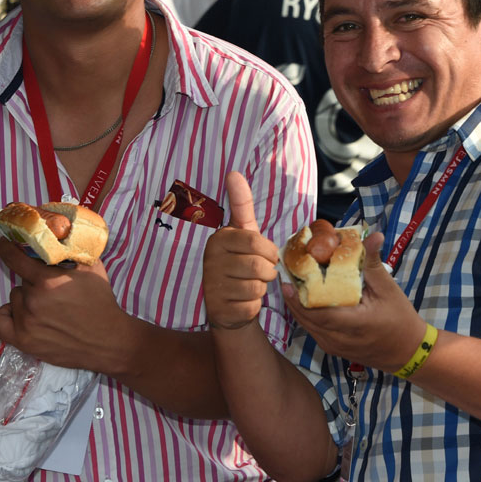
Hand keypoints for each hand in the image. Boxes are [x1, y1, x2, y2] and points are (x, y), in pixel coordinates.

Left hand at [0, 237, 131, 371]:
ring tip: (45, 307)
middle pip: (22, 281)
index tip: (4, 243)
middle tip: (52, 289)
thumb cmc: (101, 304)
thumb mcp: (92, 269)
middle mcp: (33, 301)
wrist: (107, 341)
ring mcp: (26, 323)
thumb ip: (73, 251)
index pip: (15, 258)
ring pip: (15, 299)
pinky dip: (6, 315)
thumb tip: (60, 232)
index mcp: (48, 281)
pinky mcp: (23, 341)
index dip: (7, 248)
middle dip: (35, 281)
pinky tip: (19, 314)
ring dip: (26, 299)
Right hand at [202, 172, 279, 330]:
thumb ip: (240, 203)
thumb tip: (233, 172)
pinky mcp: (219, 309)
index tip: (265, 255)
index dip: (269, 252)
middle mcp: (211, 262)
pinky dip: (254, 304)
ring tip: (249, 284)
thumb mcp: (242, 231)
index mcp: (219, 240)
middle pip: (260, 266)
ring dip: (260, 288)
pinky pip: (251, 306)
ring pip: (257, 287)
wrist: (228, 301)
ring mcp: (213, 286)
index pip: (257, 243)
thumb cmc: (240, 261)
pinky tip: (243, 299)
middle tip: (259, 271)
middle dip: (267, 272)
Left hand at [283, 232, 427, 372]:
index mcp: (352, 324)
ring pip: (307, 326)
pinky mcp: (333, 349)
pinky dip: (307, 314)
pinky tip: (305, 298)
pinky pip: (314, 330)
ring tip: (291, 283)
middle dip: (292, 298)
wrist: (408, 351)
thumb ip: (373, 264)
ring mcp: (334, 347)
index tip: (288, 278)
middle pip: (306, 319)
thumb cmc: (400, 319)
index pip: (317, 313)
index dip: (298, 297)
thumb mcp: (388, 290)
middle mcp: (338, 339)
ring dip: (297, 306)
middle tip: (285, 274)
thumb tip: (373, 236)